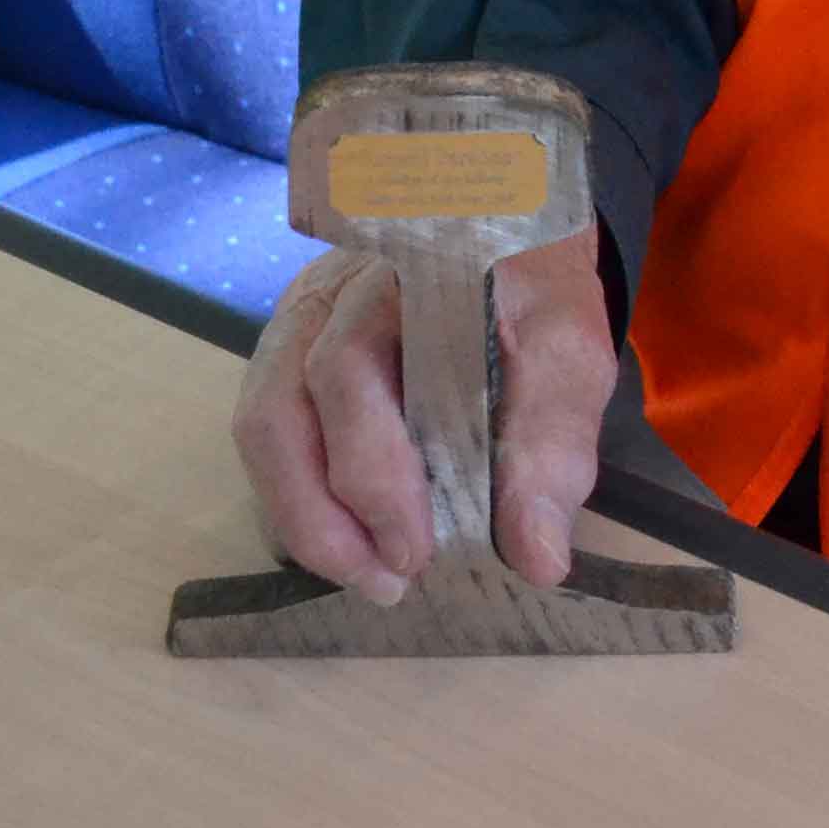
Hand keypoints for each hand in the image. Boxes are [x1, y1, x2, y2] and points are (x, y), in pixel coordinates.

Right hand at [231, 220, 613, 602]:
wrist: (518, 245)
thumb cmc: (537, 307)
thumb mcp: (567, 363)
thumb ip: (551, 451)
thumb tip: (536, 557)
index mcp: (393, 283)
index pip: (350, 372)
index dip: (372, 473)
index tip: (415, 552)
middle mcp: (327, 299)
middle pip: (280, 408)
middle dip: (322, 515)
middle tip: (386, 582)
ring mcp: (296, 325)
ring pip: (261, 425)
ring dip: (300, 515)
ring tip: (362, 573)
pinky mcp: (288, 359)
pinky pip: (266, 435)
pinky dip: (295, 497)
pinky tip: (344, 538)